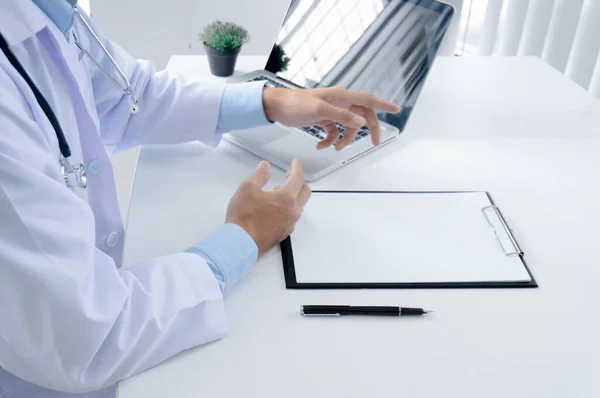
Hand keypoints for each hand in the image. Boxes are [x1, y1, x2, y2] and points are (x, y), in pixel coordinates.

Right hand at [226, 159, 310, 255]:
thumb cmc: (243, 215)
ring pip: (299, 206)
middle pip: (305, 192)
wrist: (240, 243)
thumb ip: (260, 174)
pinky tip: (276, 208)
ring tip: (279, 190)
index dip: (297, 167)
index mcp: (287, 198)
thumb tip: (266, 166)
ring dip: (293, 195)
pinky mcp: (284, 233)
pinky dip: (289, 208)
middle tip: (288, 175)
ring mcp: (290, 224)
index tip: (295, 162)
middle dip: (299, 181)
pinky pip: (292, 217)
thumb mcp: (247, 188)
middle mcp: (293, 211)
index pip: (298, 178)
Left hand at [262, 86, 400, 150]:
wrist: (277, 107)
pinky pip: (333, 131)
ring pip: (348, 126)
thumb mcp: (319, 109)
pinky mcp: (322, 119)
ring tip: (335, 148)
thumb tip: (360, 122)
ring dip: (344, 139)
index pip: (368, 99)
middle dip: (368, 130)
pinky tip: (321, 146)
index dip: (383, 104)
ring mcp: (332, 111)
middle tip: (373, 143)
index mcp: (342, 96)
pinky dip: (329, 140)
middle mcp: (340, 102)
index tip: (396, 109)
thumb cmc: (296, 104)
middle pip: (362, 116)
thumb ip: (341, 115)